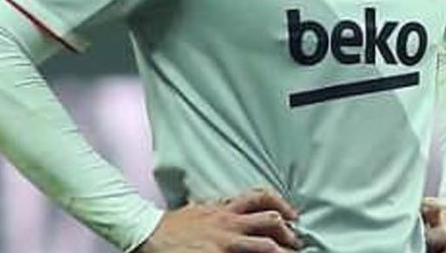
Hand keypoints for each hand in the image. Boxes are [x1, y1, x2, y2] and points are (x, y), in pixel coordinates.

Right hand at [136, 187, 302, 251]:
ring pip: (265, 244)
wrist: (149, 233)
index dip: (281, 204)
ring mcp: (225, 241)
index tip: (292, 214)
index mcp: (225, 208)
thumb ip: (215, 207)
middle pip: (270, 220)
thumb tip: (223, 204)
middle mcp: (229, 222)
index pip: (260, 198)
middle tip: (296, 241)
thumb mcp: (198, 209)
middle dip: (288, 231)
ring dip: (282, 251)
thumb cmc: (173, 224)